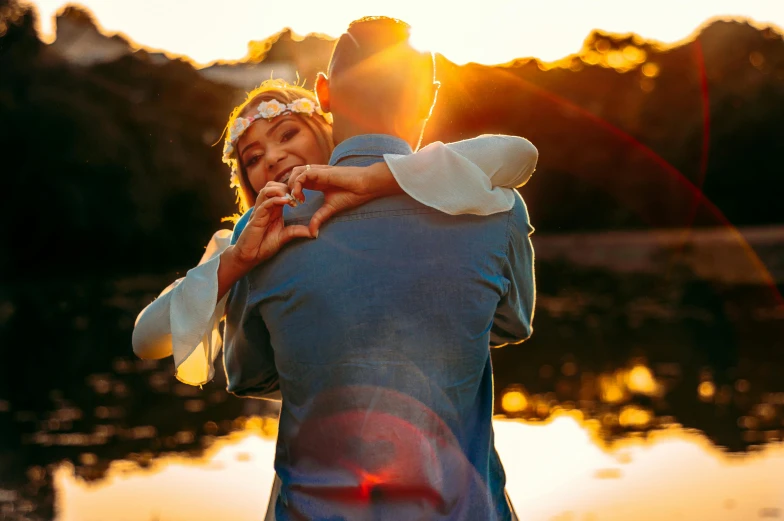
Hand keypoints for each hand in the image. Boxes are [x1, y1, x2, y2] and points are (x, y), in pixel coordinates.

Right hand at [230, 182, 313, 268]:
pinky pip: (264, 204)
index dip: (290, 190)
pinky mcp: (255, 218)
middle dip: (285, 187)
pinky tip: (286, 202)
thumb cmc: (263, 246)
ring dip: (279, 191)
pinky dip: (275, 200)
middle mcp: (265, 207)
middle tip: (297, 196)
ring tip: (291, 198)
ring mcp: (259, 212)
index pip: (279, 191)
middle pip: (272, 186)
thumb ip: (296, 231)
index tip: (302, 198)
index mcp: (273, 210)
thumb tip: (313, 233)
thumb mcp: (284, 237)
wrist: (249, 257)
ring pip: (266, 191)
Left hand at [287, 162, 402, 234]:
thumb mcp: (330, 208)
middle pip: (293, 175)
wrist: (365, 186)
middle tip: (292, 202)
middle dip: (288, 188)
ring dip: (291, 186)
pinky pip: (303, 174)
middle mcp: (315, 174)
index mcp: (317, 182)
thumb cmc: (351, 194)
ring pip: (295, 172)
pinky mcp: (321, 171)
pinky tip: (301, 197)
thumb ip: (319, 218)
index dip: (292, 192)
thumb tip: (312, 233)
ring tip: (296, 199)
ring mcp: (318, 171)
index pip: (297, 181)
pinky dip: (297, 185)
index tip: (295, 205)